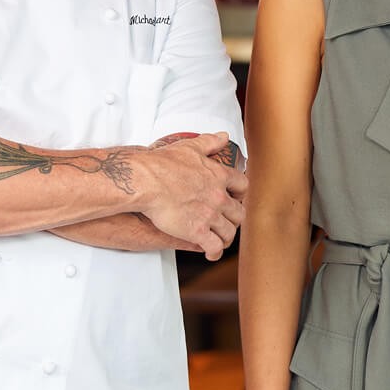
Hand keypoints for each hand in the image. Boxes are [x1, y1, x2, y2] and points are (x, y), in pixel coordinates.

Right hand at [137, 132, 248, 258]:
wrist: (146, 181)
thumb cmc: (163, 164)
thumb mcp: (191, 146)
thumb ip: (210, 142)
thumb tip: (223, 137)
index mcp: (220, 176)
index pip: (243, 186)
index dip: (241, 194)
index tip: (237, 198)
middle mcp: (219, 197)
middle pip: (239, 213)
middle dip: (234, 219)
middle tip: (227, 221)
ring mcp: (209, 215)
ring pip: (229, 232)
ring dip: (225, 237)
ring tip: (220, 239)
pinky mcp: (197, 231)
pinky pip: (214, 246)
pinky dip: (214, 251)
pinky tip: (211, 252)